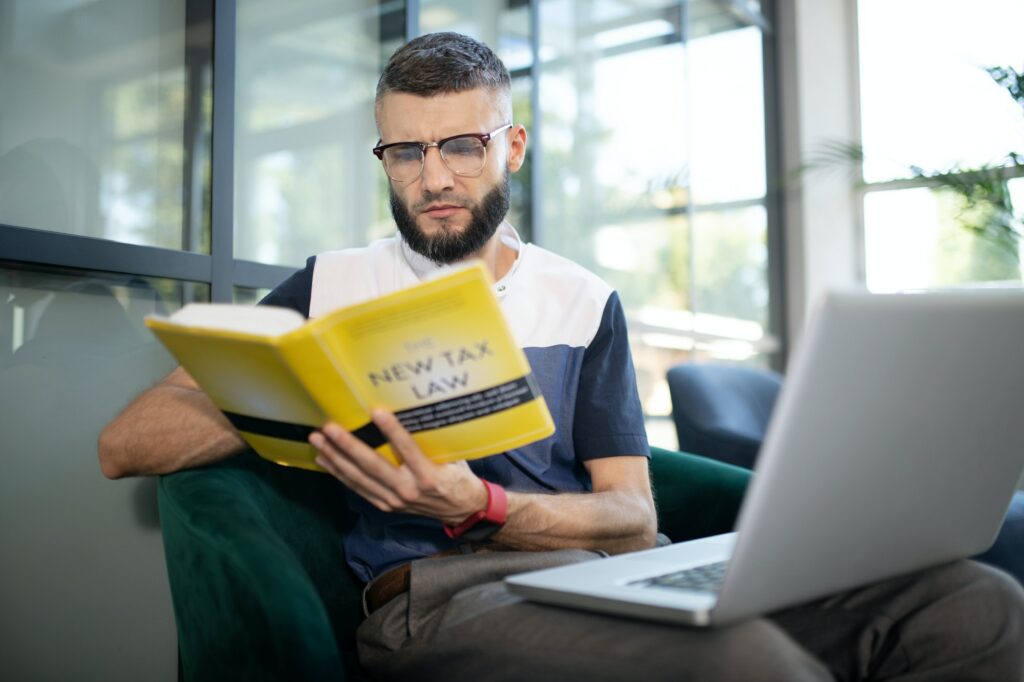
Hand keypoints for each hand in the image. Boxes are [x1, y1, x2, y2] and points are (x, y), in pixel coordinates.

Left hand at [310, 409, 487, 524]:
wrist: (463, 511)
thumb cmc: (458, 476)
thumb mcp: (454, 456)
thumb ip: (433, 440)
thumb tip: (415, 409)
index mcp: (428, 475)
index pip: (408, 449)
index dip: (392, 431)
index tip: (376, 411)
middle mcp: (409, 489)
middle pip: (373, 466)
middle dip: (347, 446)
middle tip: (328, 428)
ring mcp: (394, 500)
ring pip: (359, 478)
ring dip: (335, 458)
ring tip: (317, 441)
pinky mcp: (385, 505)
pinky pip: (358, 488)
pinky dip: (339, 474)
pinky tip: (324, 460)